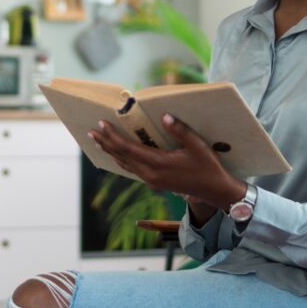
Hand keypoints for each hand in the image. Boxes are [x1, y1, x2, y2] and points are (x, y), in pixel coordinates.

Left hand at [88, 113, 246, 211]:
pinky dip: (121, 159)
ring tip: (99, 141)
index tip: (102, 124)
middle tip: (91, 132)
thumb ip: (180, 130)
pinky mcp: (155, 182)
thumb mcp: (198, 146)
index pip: (128, 148)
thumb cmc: (208, 166)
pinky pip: (132, 169)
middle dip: (106, 143)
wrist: (215, 191)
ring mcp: (152, 180)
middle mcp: (150, 174)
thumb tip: (165, 116)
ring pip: (125, 164)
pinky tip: (117, 155)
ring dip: (111, 151)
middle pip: (122, 156)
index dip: (113, 136)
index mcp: (158, 164)